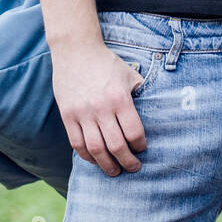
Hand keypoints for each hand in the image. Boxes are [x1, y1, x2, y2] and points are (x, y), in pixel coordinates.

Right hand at [51, 40, 147, 176]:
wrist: (75, 50)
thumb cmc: (106, 63)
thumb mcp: (129, 74)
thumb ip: (140, 92)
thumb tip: (154, 108)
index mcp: (119, 98)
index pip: (134, 132)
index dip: (140, 146)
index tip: (142, 148)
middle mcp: (101, 108)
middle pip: (116, 146)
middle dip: (127, 161)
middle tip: (133, 167)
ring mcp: (82, 113)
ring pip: (96, 149)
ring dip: (107, 165)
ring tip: (115, 171)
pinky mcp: (68, 116)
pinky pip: (77, 143)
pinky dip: (87, 156)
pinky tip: (95, 160)